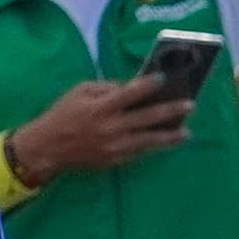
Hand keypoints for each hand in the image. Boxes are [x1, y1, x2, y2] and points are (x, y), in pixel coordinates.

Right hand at [9, 76, 193, 181]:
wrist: (48, 148)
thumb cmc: (64, 114)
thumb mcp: (80, 92)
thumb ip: (105, 88)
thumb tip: (130, 87)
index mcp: (100, 107)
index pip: (130, 93)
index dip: (148, 85)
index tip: (164, 78)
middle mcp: (111, 127)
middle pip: (147, 117)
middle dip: (170, 110)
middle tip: (190, 105)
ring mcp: (114, 146)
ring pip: (149, 140)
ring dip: (169, 135)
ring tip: (186, 132)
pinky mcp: (115, 160)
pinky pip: (139, 152)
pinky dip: (153, 146)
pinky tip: (166, 142)